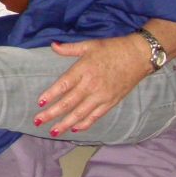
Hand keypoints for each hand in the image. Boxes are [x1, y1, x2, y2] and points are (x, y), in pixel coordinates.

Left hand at [34, 34, 151, 134]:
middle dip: (51, 114)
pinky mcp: (111, 102)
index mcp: (83, 70)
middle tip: (37, 121)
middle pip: (68, 103)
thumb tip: (52, 45)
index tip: (40, 102)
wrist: (138, 56)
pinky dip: (85, 123)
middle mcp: (91, 85)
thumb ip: (69, 48)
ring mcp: (102, 96)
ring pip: (80, 113)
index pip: (63, 85)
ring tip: (53, 131)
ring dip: (65, 123)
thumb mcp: (89, 45)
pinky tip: (75, 129)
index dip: (51, 94)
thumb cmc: (112, 48)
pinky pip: (96, 116)